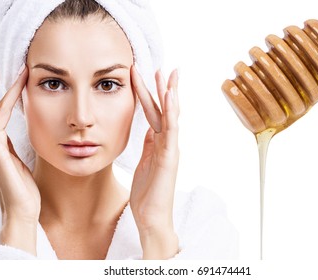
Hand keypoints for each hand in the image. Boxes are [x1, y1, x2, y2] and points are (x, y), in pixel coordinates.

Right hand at [0, 66, 39, 254]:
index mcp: (1, 146)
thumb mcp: (24, 163)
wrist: (22, 211)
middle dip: (0, 89)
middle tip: (8, 69)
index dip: (9, 97)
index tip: (20, 80)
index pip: (3, 115)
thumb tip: (25, 137)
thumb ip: (20, 150)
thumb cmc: (25, 191)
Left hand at [130, 66, 179, 258]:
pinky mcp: (170, 157)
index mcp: (158, 143)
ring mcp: (170, 149)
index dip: (151, 94)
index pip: (155, 113)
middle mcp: (167, 143)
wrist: (151, 218)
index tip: (147, 76)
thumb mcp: (145, 162)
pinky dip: (172, 113)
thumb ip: (150, 145)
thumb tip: (150, 129)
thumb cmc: (148, 193)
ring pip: (171, 116)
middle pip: (165, 110)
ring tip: (169, 74)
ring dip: (170, 94)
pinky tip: (170, 97)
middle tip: (164, 67)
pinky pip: (171, 131)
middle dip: (163, 88)